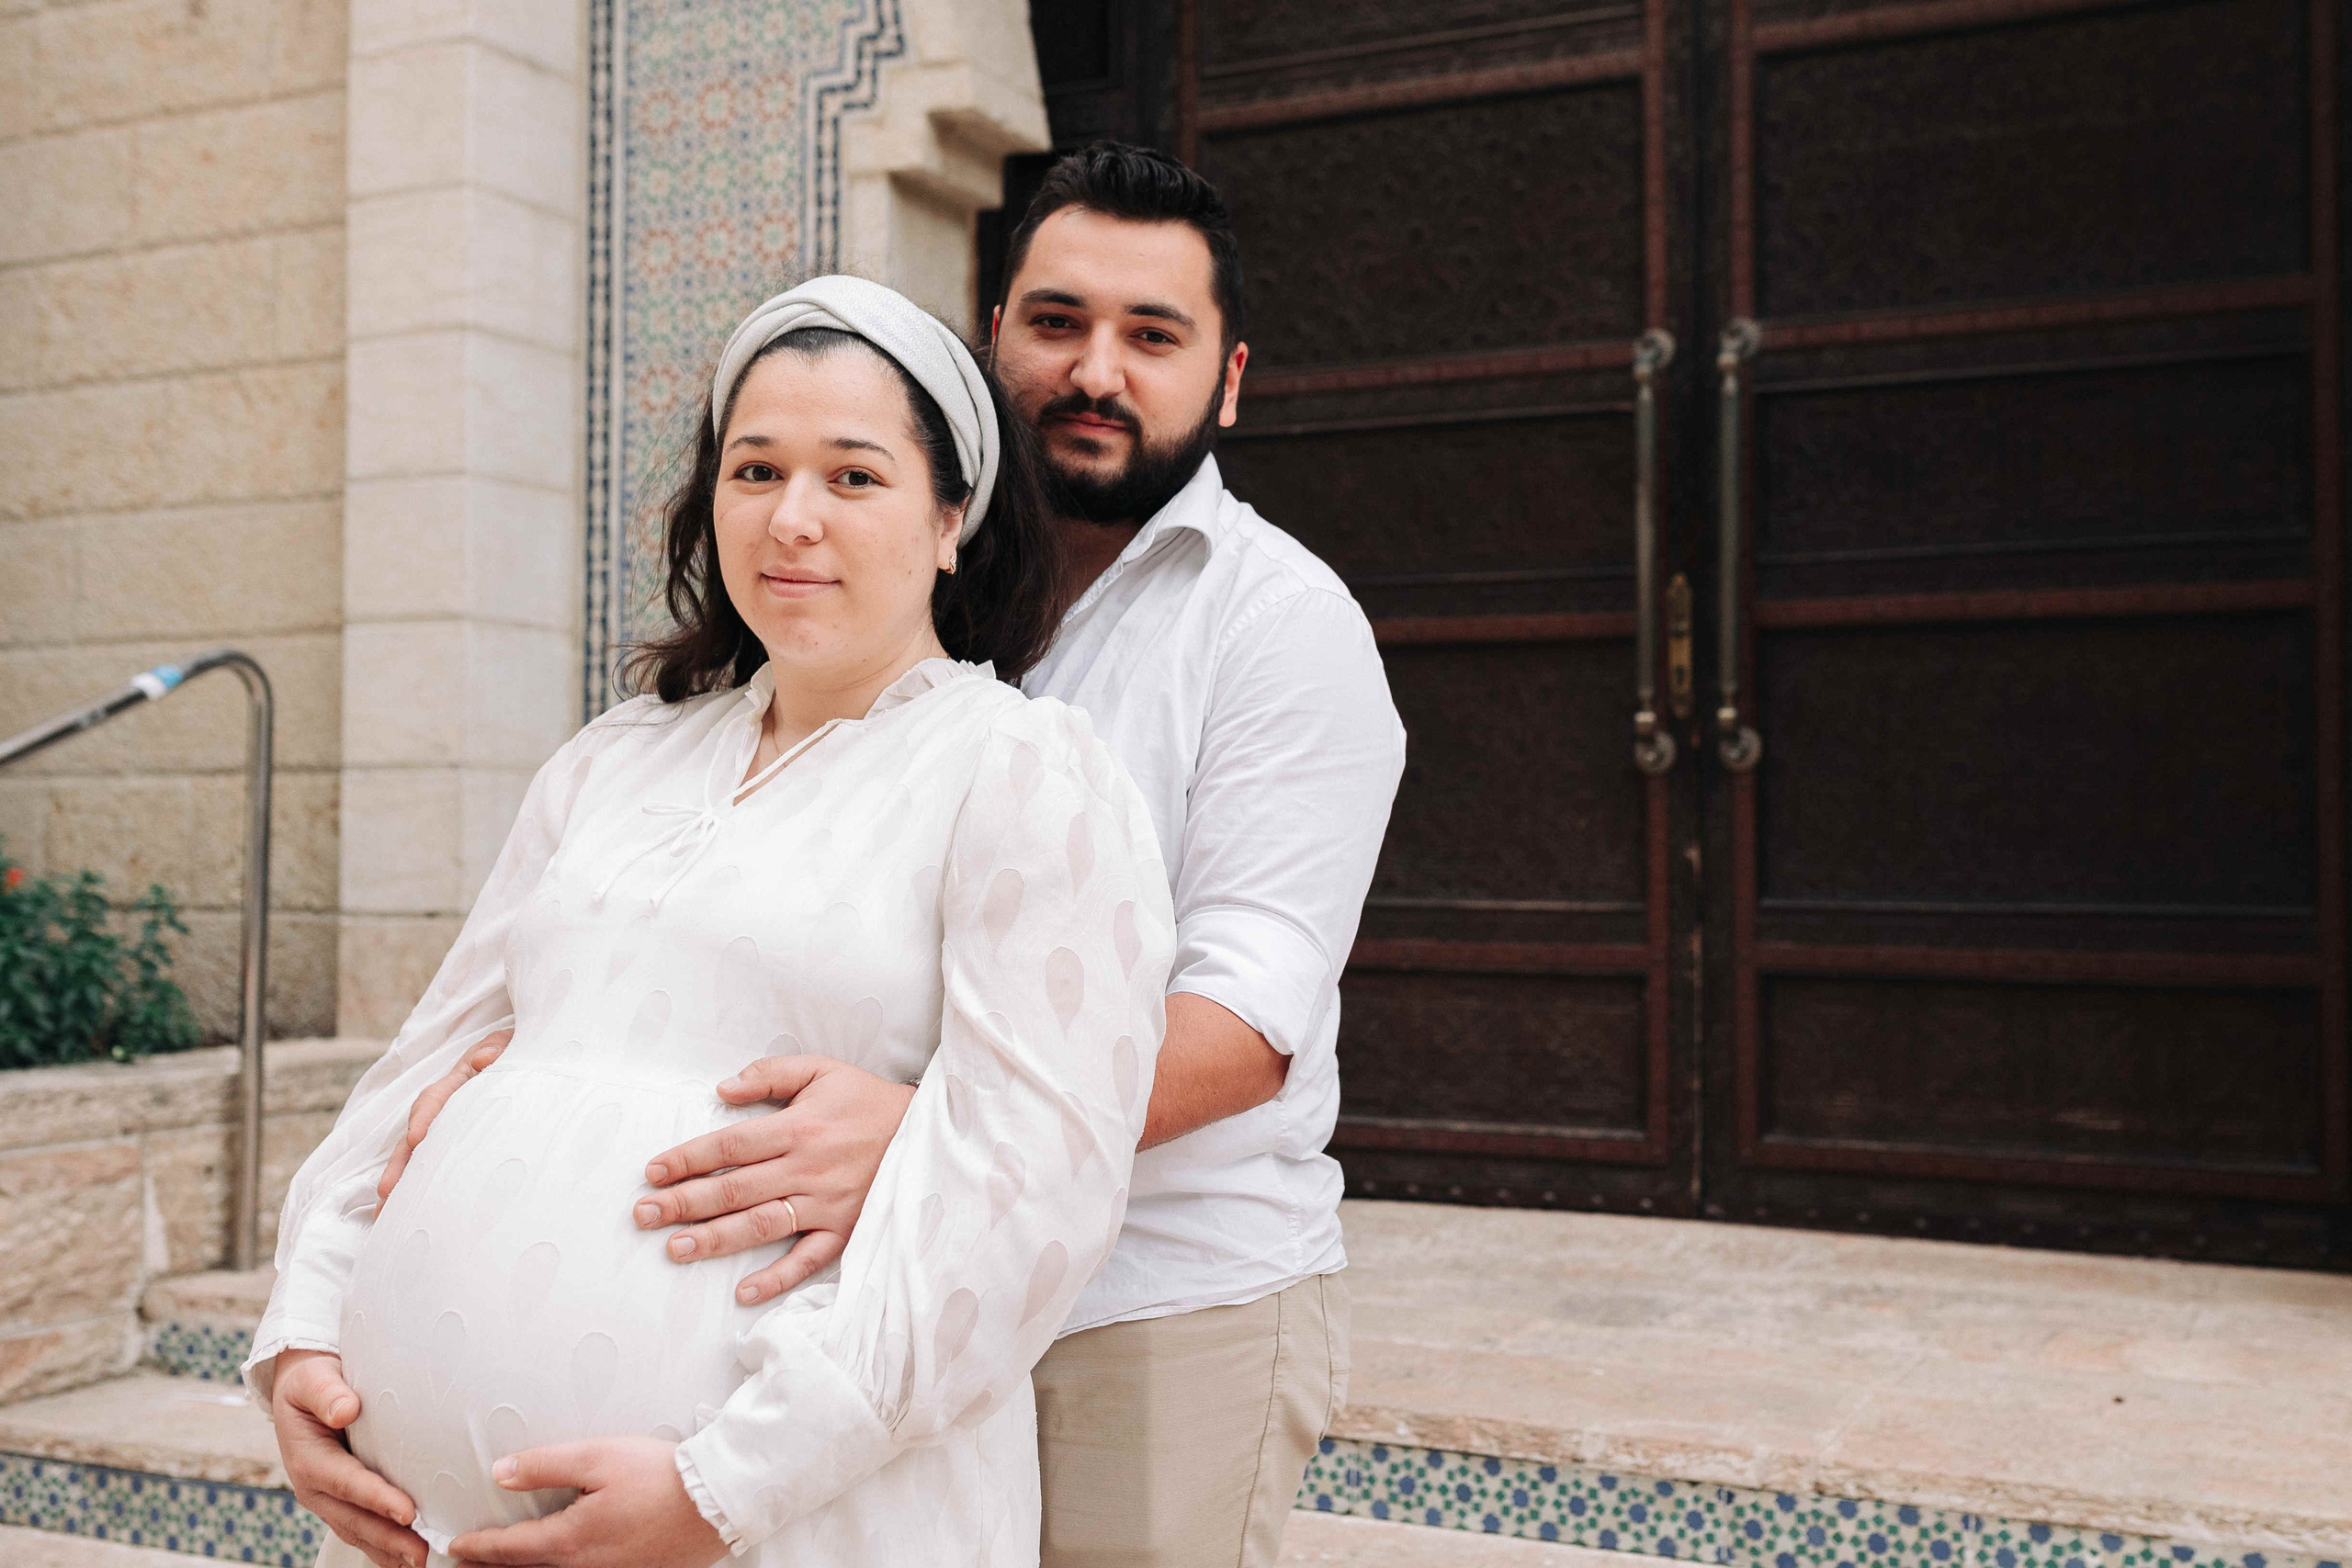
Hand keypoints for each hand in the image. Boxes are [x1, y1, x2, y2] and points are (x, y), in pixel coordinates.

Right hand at [270, 1349, 425, 1567]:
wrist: (301, 1390)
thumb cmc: (312, 1381)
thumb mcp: (313, 1379)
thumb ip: (328, 1393)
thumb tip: (345, 1409)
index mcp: (309, 1459)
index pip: (347, 1483)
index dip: (376, 1499)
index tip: (407, 1512)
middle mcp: (315, 1488)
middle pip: (355, 1519)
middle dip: (388, 1539)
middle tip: (422, 1553)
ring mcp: (327, 1500)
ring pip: (359, 1532)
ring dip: (389, 1550)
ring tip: (421, 1561)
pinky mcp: (341, 1503)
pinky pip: (362, 1530)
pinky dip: (385, 1546)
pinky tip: (407, 1556)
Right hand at [378, 1028, 513, 1201]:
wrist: (523, 1055)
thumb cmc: (515, 1050)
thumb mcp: (509, 1044)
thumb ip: (496, 1048)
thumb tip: (483, 1059)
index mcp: (458, 1081)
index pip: (434, 1099)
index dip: (423, 1118)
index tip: (415, 1139)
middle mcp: (445, 1106)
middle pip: (415, 1134)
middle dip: (400, 1163)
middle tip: (387, 1191)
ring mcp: (447, 1126)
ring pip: (418, 1154)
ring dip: (402, 1181)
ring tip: (386, 1212)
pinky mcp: (455, 1143)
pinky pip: (434, 1163)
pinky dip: (419, 1185)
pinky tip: (407, 1211)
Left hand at [448, 1438, 726, 1567]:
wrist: (718, 1501)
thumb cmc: (661, 1477)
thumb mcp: (597, 1457)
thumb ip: (544, 1465)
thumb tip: (501, 1473)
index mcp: (570, 1539)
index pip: (509, 1548)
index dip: (478, 1546)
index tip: (457, 1545)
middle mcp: (585, 1567)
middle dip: (494, 1564)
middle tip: (469, 1561)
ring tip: (508, 1561)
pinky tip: (563, 1559)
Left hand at [636, 1056, 916, 1305]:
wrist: (929, 1132)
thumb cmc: (868, 1102)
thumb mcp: (824, 1070)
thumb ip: (771, 1074)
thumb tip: (723, 1089)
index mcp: (798, 1128)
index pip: (730, 1147)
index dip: (688, 1159)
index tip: (653, 1171)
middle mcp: (808, 1168)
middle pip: (735, 1189)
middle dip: (683, 1203)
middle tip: (643, 1215)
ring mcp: (827, 1204)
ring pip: (762, 1225)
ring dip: (715, 1240)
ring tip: (675, 1249)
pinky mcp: (845, 1230)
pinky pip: (808, 1260)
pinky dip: (777, 1278)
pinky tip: (743, 1293)